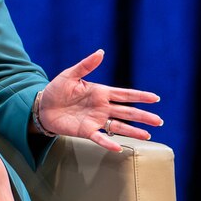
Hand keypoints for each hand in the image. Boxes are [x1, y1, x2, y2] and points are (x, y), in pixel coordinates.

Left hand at [34, 49, 162, 151]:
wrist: (41, 106)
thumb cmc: (56, 89)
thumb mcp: (70, 75)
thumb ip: (86, 65)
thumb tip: (101, 52)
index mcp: (101, 93)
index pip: (125, 94)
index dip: (140, 96)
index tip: (156, 98)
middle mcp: (102, 107)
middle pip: (127, 112)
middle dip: (143, 116)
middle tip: (159, 121)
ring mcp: (95, 120)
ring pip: (118, 127)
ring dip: (133, 131)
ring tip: (148, 135)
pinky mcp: (86, 131)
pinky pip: (100, 138)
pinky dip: (108, 143)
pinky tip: (119, 148)